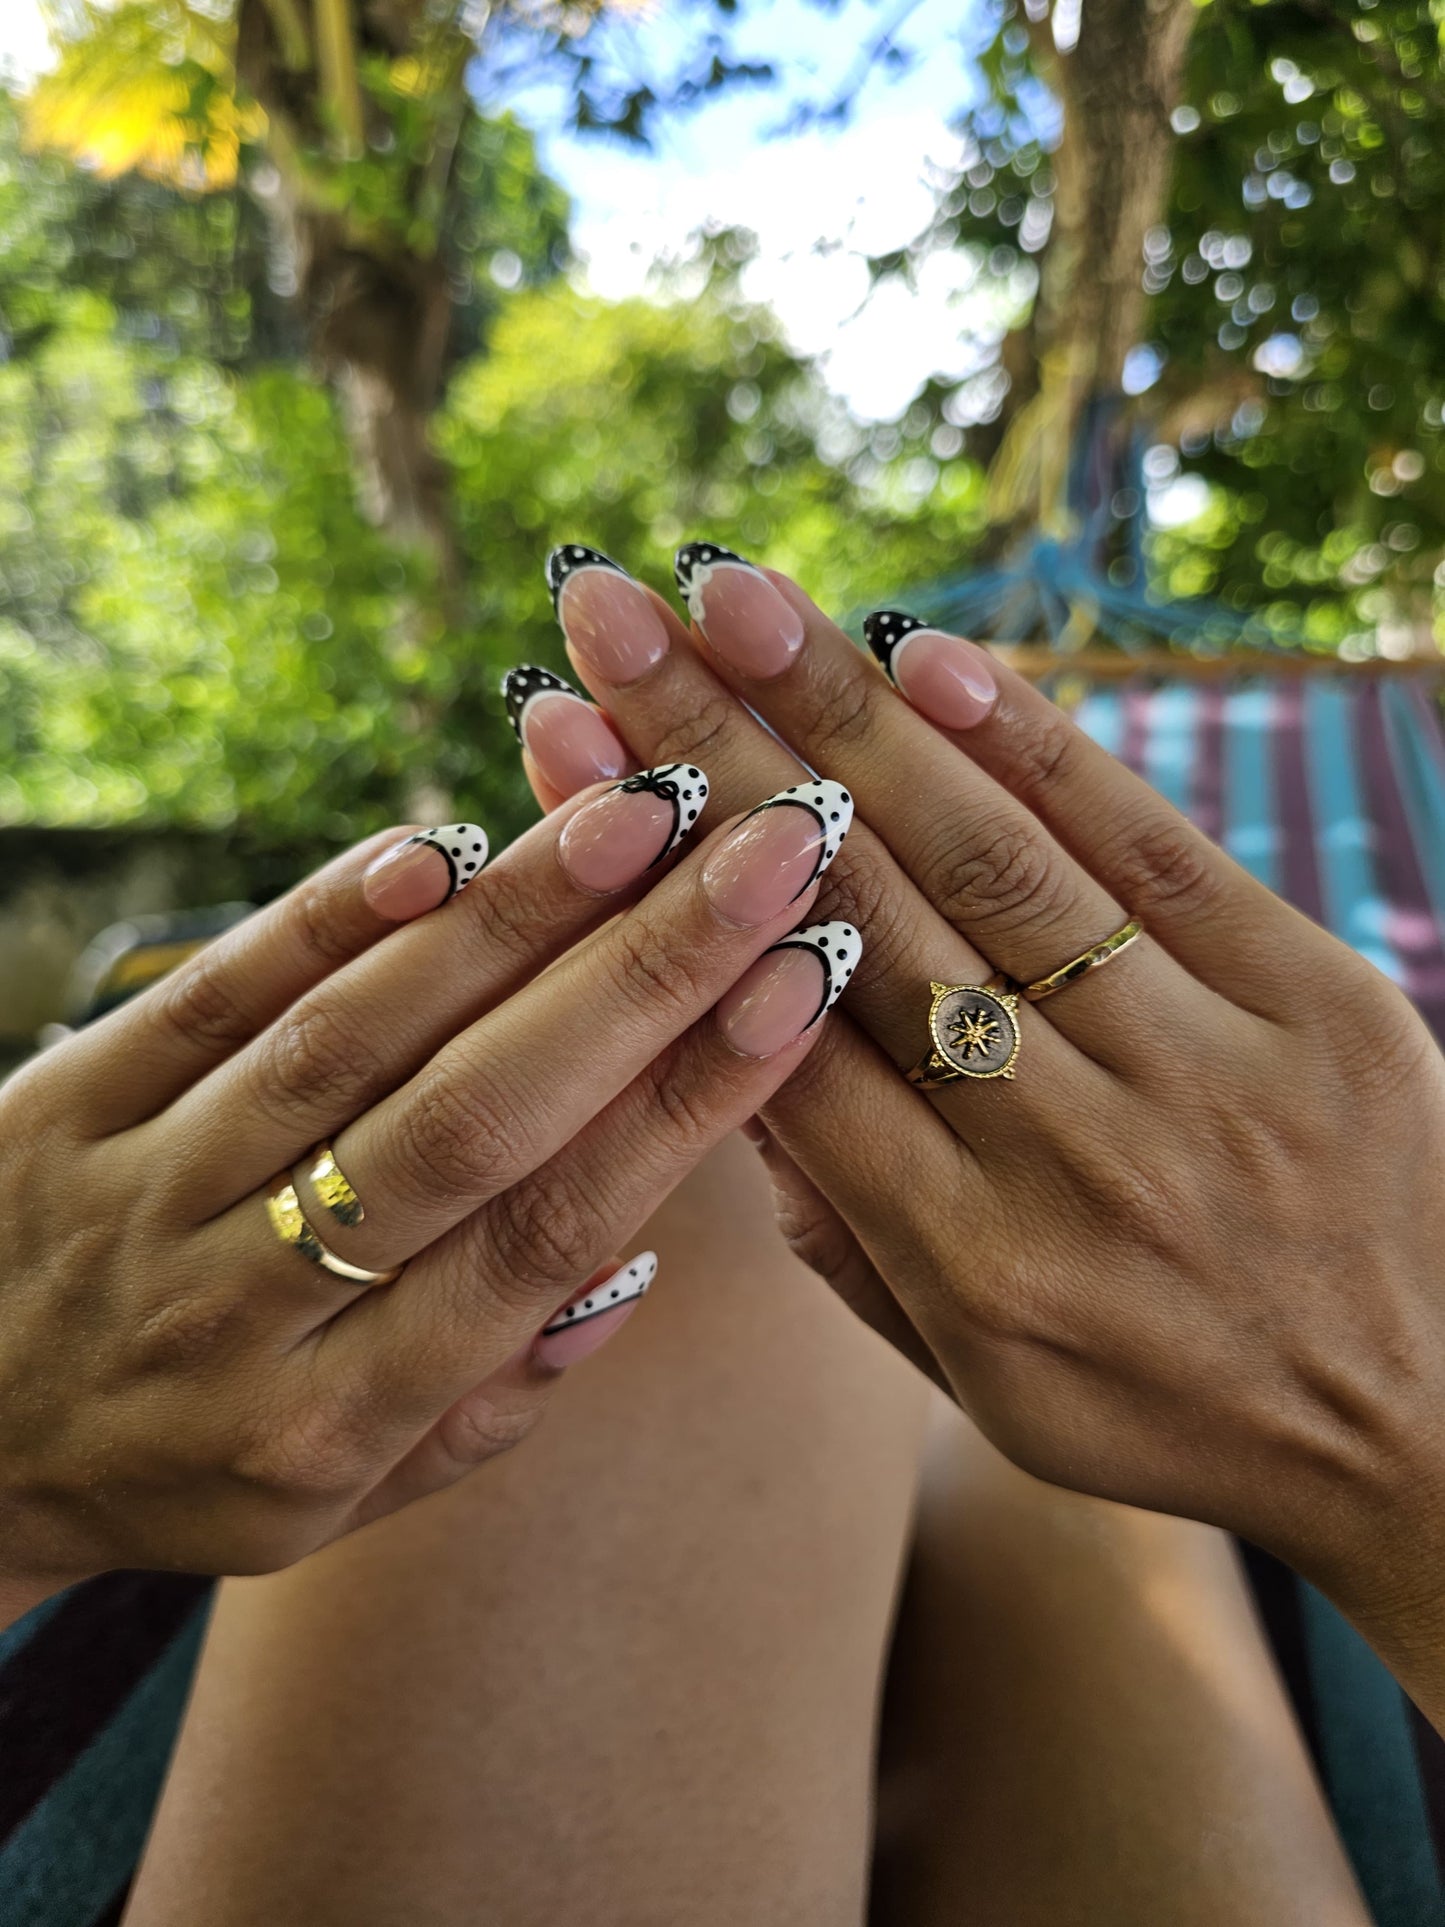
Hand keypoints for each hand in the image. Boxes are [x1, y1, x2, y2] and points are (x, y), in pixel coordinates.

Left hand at [0, 760, 854, 1606]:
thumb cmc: (183, 1462)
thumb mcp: (333, 1504)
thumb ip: (486, 1402)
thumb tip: (624, 1271)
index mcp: (339, 1419)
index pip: (548, 1240)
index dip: (684, 1110)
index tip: (798, 991)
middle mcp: (252, 1309)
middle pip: (475, 1124)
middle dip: (640, 981)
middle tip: (767, 853)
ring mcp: (150, 1194)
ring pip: (355, 1040)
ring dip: (512, 921)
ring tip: (642, 814)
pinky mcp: (68, 1103)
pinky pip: (211, 996)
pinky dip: (324, 917)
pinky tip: (439, 846)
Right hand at [518, 542, 1444, 1725]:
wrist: (1437, 1427)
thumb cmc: (1174, 1402)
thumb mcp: (986, 1387)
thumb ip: (851, 1245)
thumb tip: (726, 1075)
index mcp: (967, 1268)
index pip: (777, 1044)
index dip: (669, 888)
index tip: (582, 756)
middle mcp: (1068, 1165)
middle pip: (858, 923)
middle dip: (720, 752)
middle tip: (618, 617)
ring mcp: (1202, 1074)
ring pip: (989, 867)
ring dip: (848, 714)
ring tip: (737, 594)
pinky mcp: (1318, 1001)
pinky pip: (1151, 849)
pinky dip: (1038, 744)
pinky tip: (931, 657)